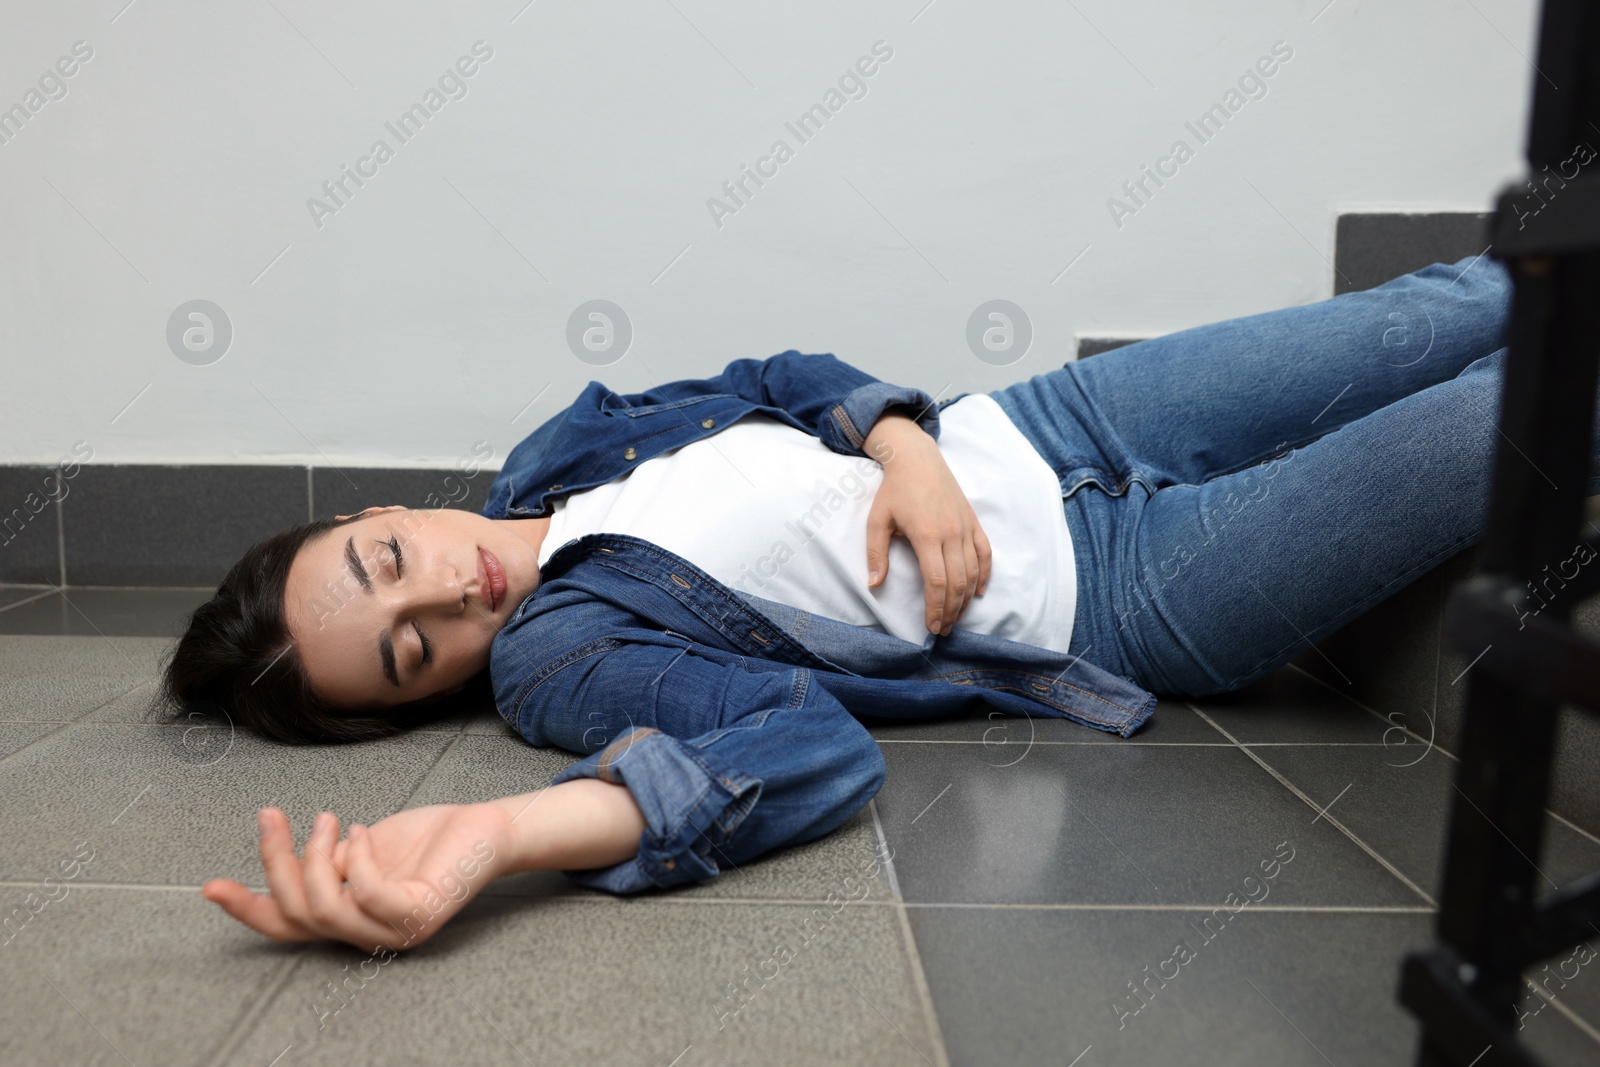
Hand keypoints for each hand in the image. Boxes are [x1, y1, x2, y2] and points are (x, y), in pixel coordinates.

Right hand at [201, 803, 514, 951]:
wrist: (485, 830)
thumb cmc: (427, 841)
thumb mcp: (360, 848)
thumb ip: (325, 862)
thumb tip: (292, 856)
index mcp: (349, 919)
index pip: (286, 926)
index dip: (245, 909)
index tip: (210, 885)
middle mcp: (368, 934)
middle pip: (295, 913)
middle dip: (274, 861)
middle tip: (273, 816)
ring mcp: (394, 930)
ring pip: (324, 905)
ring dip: (315, 853)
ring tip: (330, 819)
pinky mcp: (419, 915)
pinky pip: (367, 891)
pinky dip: (357, 856)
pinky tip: (364, 832)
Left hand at [863, 415, 992, 634]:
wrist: (917, 459)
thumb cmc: (894, 490)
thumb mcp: (877, 520)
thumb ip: (876, 554)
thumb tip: (874, 585)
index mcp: (927, 535)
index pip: (937, 582)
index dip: (936, 608)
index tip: (932, 626)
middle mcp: (951, 534)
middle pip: (958, 583)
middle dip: (952, 611)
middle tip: (943, 628)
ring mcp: (966, 528)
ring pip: (973, 572)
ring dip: (966, 599)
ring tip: (956, 617)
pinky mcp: (973, 522)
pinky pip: (985, 553)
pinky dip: (984, 575)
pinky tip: (978, 592)